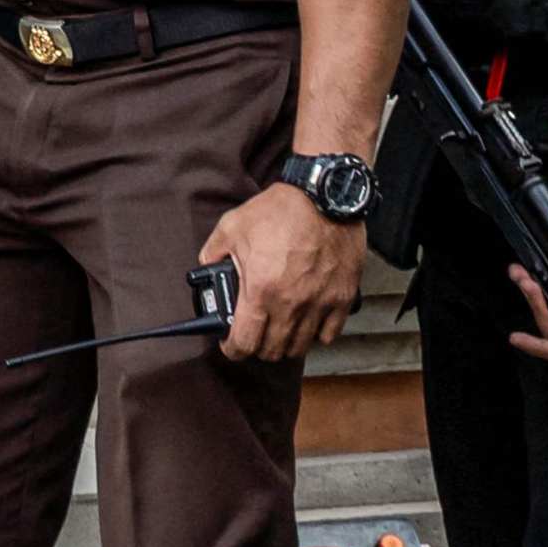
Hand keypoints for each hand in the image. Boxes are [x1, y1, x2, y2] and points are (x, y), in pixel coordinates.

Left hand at [203, 182, 364, 361]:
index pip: (244, 343)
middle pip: (272, 351)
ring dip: (286, 344)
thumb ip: (213, 252)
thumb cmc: (281, 209)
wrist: (325, 195)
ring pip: (300, 347)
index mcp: (260, 290)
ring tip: (279, 331)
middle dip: (257, 348)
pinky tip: (308, 323)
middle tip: (254, 335)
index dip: (232, 349)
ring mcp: (319, 303)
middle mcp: (291, 304)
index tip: (230, 344)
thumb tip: (206, 268)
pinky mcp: (342, 297)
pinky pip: (329, 334)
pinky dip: (317, 335)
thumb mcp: (233, 226)